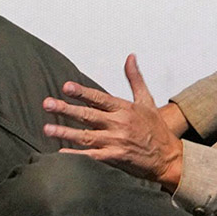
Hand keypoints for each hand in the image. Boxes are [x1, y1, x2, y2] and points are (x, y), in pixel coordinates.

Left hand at [42, 54, 182, 191]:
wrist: (169, 158)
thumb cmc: (156, 129)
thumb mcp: (147, 100)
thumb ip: (135, 78)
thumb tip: (130, 57)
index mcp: (124, 109)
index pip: (99, 98)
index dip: (82, 92)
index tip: (66, 87)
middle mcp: (119, 124)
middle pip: (88, 116)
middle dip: (66, 109)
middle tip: (47, 104)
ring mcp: (116, 142)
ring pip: (86, 136)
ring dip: (65, 132)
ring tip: (47, 128)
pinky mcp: (115, 158)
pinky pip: (92, 157)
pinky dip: (76, 155)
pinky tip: (61, 152)